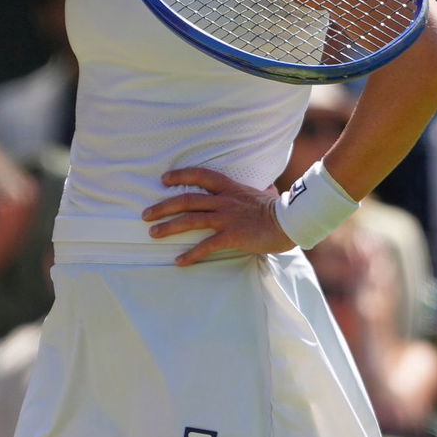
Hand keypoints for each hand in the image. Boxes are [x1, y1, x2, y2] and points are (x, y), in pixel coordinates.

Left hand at [141, 166, 291, 265]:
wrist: (291, 222)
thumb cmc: (278, 209)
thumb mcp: (263, 193)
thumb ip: (255, 190)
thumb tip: (263, 187)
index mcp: (230, 188)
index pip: (201, 175)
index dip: (180, 175)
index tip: (164, 179)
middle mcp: (224, 201)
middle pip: (187, 199)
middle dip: (163, 206)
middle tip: (145, 214)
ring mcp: (226, 218)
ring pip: (190, 220)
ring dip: (168, 227)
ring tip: (153, 234)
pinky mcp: (231, 236)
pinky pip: (206, 246)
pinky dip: (190, 254)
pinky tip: (178, 261)